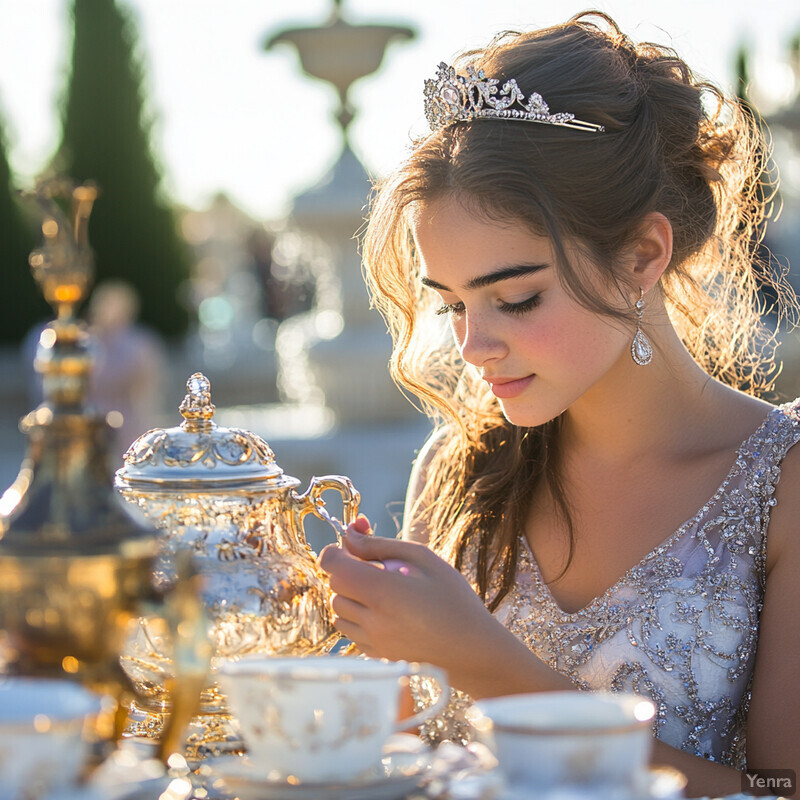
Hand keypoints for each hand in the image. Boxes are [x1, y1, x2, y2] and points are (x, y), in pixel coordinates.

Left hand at [317, 516, 496, 671]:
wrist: (472, 650)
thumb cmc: (453, 599)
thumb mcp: (423, 559)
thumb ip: (380, 545)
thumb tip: (349, 534)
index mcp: (382, 591)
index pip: (333, 566)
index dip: (336, 552)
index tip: (350, 547)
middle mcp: (372, 619)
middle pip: (335, 588)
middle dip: (348, 573)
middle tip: (378, 568)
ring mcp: (372, 641)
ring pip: (339, 612)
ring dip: (352, 597)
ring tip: (384, 592)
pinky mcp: (376, 655)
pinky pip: (351, 632)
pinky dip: (359, 619)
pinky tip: (387, 613)